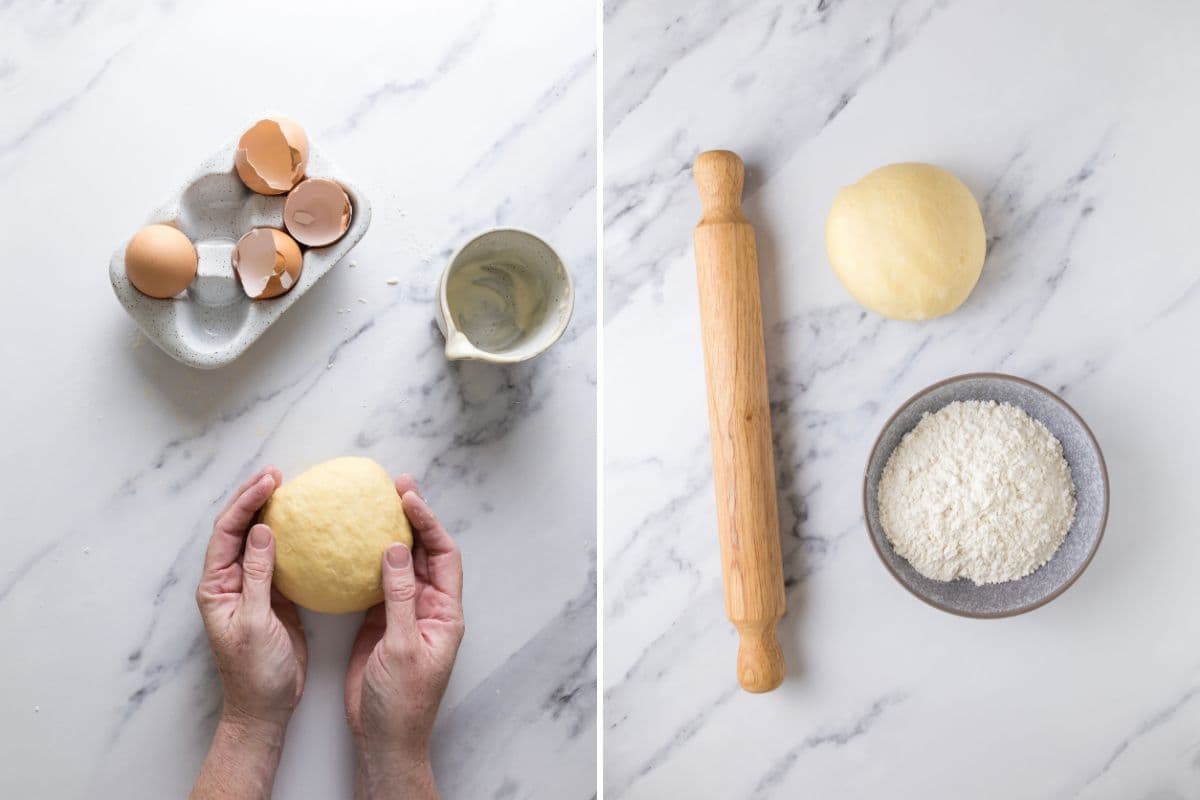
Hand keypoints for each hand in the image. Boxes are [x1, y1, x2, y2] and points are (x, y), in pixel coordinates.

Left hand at [195, 466, 306, 728]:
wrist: (266, 706)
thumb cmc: (255, 671)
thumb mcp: (255, 621)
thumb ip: (258, 575)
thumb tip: (261, 532)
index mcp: (217, 586)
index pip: (227, 533)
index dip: (246, 503)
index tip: (270, 482)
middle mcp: (230, 582)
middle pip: (237, 529)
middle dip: (254, 499)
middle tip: (278, 474)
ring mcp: (252, 587)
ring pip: (256, 540)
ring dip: (270, 513)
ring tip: (288, 489)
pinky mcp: (273, 597)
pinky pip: (278, 558)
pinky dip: (290, 539)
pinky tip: (305, 527)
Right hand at [345, 475, 464, 797]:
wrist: (384, 736)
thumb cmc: (403, 700)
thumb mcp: (403, 645)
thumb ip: (400, 597)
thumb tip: (394, 550)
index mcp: (444, 611)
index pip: (442, 554)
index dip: (427, 523)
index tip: (407, 497)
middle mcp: (428, 606)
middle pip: (423, 552)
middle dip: (411, 518)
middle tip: (392, 487)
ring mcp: (404, 612)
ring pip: (400, 564)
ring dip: (389, 535)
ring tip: (373, 505)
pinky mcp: (380, 622)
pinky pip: (377, 583)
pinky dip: (366, 562)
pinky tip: (351, 545)